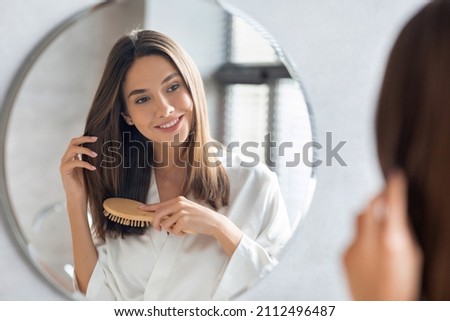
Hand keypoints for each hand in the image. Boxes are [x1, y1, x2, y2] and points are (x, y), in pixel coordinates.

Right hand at [60, 136, 97, 201]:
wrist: (78, 197)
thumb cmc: (84, 184)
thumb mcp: (88, 168)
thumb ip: (89, 159)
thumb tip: (99, 149)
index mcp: (71, 157)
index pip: (76, 142)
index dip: (85, 138)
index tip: (96, 137)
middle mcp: (66, 158)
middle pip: (73, 142)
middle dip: (84, 139)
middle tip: (96, 139)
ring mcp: (64, 164)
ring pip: (73, 150)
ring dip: (86, 150)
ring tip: (96, 155)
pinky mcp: (64, 170)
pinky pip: (75, 162)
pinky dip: (85, 163)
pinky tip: (93, 168)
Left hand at [140, 196, 221, 235]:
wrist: (213, 221)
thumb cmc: (199, 217)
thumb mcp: (185, 209)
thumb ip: (173, 211)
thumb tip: (159, 217)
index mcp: (178, 200)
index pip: (159, 204)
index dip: (148, 208)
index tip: (140, 209)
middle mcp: (178, 204)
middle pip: (158, 214)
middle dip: (155, 224)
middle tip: (158, 229)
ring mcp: (181, 211)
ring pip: (166, 224)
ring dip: (171, 231)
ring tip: (180, 230)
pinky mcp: (184, 220)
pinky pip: (174, 231)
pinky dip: (179, 234)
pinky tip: (186, 231)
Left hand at [343, 171, 422, 299]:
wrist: (379, 310)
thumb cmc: (402, 286)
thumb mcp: (411, 256)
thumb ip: (401, 232)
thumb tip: (395, 212)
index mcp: (390, 241)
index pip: (391, 203)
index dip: (394, 186)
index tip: (395, 175)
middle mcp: (368, 242)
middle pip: (368, 206)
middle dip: (377, 197)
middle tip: (385, 196)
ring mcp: (352, 248)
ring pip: (358, 221)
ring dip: (369, 218)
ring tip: (380, 227)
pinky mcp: (342, 256)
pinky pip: (352, 238)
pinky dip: (362, 238)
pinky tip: (370, 252)